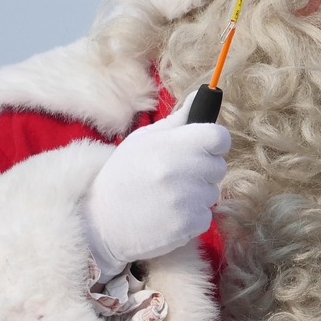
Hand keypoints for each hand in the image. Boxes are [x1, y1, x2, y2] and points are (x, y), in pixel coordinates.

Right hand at [82, 91, 231, 281]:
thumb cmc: (125, 175)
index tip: (204, 148)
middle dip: (203, 171)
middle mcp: (180, 171)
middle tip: (175, 176)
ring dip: (197, 195)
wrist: (101, 221)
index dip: (214, 142)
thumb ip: (178, 120)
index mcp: (171, 145)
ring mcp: (185, 200)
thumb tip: (201, 96)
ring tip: (167, 196)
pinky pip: (206, 216)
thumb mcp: (143, 140)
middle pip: (219, 166)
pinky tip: (168, 214)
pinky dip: (192, 217)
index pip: (219, 137)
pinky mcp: (188, 225)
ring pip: (212, 192)